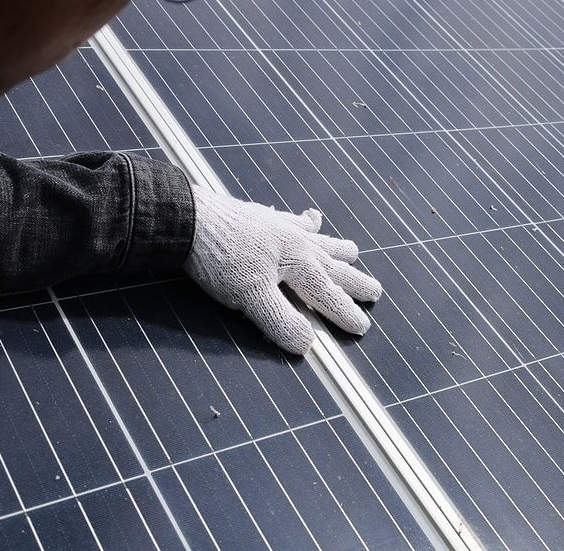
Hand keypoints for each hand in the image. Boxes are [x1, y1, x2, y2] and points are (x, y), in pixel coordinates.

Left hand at [184, 185, 381, 354]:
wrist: (188, 219)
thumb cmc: (220, 259)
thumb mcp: (250, 297)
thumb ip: (280, 320)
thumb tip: (307, 345)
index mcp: (297, 262)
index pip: (327, 294)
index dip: (344, 312)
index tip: (362, 326)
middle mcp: (296, 242)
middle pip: (332, 266)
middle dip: (353, 281)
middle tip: (374, 291)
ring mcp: (279, 227)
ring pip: (318, 239)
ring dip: (337, 248)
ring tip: (353, 251)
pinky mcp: (260, 218)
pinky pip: (291, 219)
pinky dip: (305, 221)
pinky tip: (309, 217)